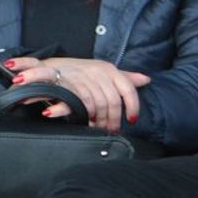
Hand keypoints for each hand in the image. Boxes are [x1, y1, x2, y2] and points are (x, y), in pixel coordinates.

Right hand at [6, 55, 150, 132]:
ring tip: (97, 127)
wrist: (51, 67)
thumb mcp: (104, 72)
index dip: (133, 106)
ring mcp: (83, 78)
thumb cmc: (81, 72)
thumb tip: (146, 79)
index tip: (132, 120)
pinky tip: (87, 121)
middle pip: (113, 102)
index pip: (128, 89)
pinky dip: (86, 116)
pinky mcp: (69, 86)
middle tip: (111, 130)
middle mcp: (98, 72)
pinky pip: (83, 105)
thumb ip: (125, 77)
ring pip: (98, 105)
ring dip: (99, 120)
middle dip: (113, 119)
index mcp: (109, 69)